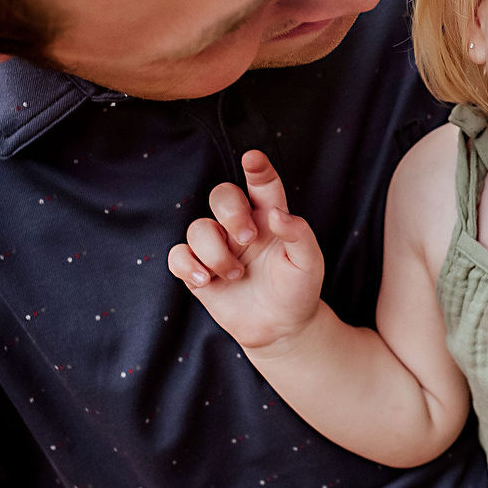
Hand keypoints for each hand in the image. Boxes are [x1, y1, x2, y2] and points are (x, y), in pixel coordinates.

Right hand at [168, 150, 324, 351]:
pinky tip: (206, 281)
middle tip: (248, 240)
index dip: (257, 168)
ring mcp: (218, 247)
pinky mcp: (199, 270)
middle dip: (230, 213)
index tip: (252, 158)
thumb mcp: (310, 263)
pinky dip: (188, 265)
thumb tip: (277, 215)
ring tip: (236, 275)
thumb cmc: (298, 290)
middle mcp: (240, 226)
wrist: (281, 329)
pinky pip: (178, 255)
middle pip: (221, 195)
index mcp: (269, 217)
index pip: (262, 184)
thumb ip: (299, 234)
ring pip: (198, 228)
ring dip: (216, 253)